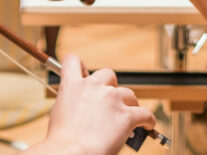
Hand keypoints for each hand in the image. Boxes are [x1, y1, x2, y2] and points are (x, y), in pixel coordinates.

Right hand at [39, 55, 154, 154]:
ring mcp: (112, 99)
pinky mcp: (127, 115)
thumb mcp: (59, 114)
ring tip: (127, 117)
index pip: (73, 61)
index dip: (80, 67)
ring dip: (128, 104)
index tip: (84, 76)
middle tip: (108, 103)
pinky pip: (145, 114)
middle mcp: (93, 87)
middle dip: (110, 87)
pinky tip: (147, 125)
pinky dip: (147, 120)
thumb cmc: (62, 141)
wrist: (72, 154)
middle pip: (108, 74)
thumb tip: (82, 108)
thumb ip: (72, 102)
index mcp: (72, 85)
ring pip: (128, 94)